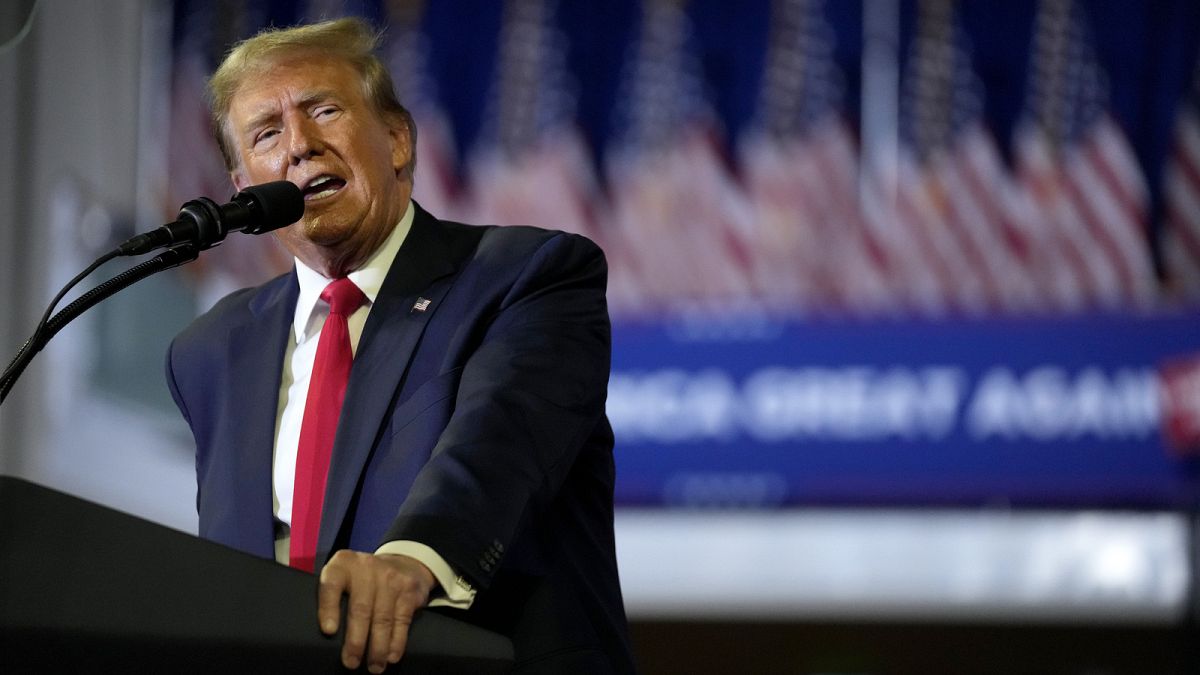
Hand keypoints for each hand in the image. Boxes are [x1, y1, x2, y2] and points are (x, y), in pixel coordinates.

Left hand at [318, 551, 435, 672]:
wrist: (402, 564)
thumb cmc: (363, 581)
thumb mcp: (344, 578)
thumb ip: (333, 598)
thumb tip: (328, 635)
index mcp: (342, 565)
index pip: (331, 585)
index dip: (328, 609)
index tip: (329, 631)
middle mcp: (366, 568)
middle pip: (360, 608)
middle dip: (356, 640)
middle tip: (351, 662)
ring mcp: (390, 578)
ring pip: (383, 618)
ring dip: (378, 647)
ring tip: (374, 666)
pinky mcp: (409, 590)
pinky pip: (402, 620)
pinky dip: (397, 642)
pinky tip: (391, 655)